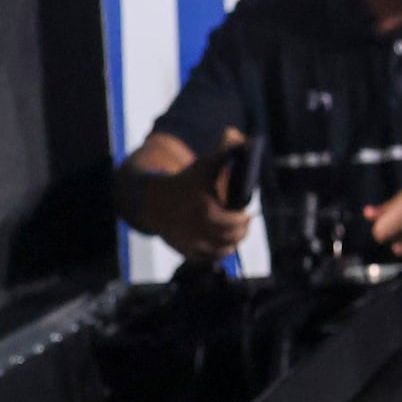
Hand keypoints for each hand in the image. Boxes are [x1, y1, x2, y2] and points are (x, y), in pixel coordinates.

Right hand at [130, 131, 252, 259]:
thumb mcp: (204, 164)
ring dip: (232, 242)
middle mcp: (197, 227)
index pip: (235, 221)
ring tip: (234, 233)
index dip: (243, 219)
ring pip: (223, 251)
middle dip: (241, 230)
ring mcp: (190, 241)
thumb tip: (248, 142)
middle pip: (231, 237)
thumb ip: (227, 151)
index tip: (245, 213)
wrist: (154, 200)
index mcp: (205, 206)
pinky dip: (218, 253)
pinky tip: (220, 242)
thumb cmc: (185, 181)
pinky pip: (209, 259)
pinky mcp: (185, 251)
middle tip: (243, 223)